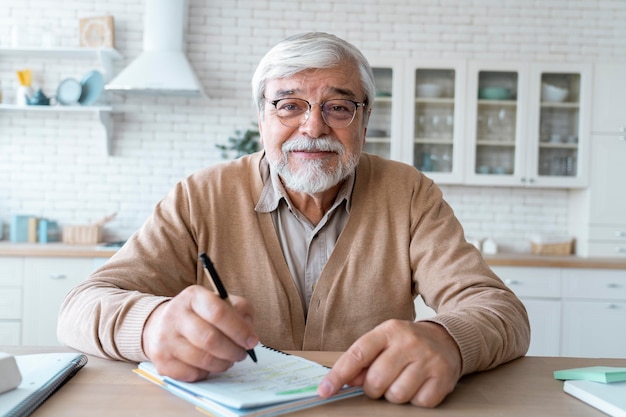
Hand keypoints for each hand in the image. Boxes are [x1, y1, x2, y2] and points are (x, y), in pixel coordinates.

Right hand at [142, 285, 257, 381]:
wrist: (161, 324)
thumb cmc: (200, 314)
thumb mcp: (220, 302)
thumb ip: (240, 311)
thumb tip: (250, 335)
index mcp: (193, 296)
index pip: (218, 312)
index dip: (239, 329)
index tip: (252, 341)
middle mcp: (174, 315)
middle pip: (210, 339)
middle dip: (233, 351)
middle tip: (242, 354)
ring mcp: (165, 339)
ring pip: (202, 360)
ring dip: (222, 363)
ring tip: (228, 359)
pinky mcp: (161, 361)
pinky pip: (192, 374)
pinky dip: (206, 373)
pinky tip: (208, 365)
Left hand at [318, 320, 460, 407]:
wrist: (448, 339)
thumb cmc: (407, 343)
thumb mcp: (384, 342)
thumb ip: (363, 360)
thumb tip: (344, 381)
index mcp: (388, 331)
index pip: (358, 354)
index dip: (338, 375)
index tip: (324, 390)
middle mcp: (409, 342)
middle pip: (376, 381)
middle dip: (373, 388)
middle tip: (381, 380)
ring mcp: (428, 359)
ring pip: (396, 395)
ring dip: (394, 395)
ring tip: (401, 381)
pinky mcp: (443, 377)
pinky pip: (419, 403)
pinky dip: (415, 400)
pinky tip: (418, 385)